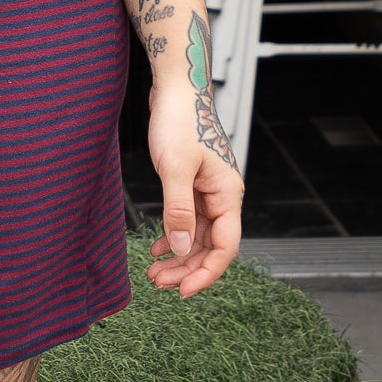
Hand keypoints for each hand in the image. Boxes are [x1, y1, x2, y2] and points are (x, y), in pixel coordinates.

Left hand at [145, 77, 243, 297]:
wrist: (175, 88)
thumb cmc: (178, 121)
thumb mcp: (175, 167)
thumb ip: (178, 209)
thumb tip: (182, 248)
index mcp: (227, 194)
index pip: (225, 247)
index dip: (206, 273)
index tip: (182, 292)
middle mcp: (222, 196)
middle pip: (211, 245)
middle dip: (187, 268)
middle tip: (158, 283)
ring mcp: (208, 191)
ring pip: (198, 235)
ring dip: (179, 255)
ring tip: (153, 272)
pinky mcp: (193, 183)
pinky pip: (188, 219)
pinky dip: (174, 235)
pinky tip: (158, 247)